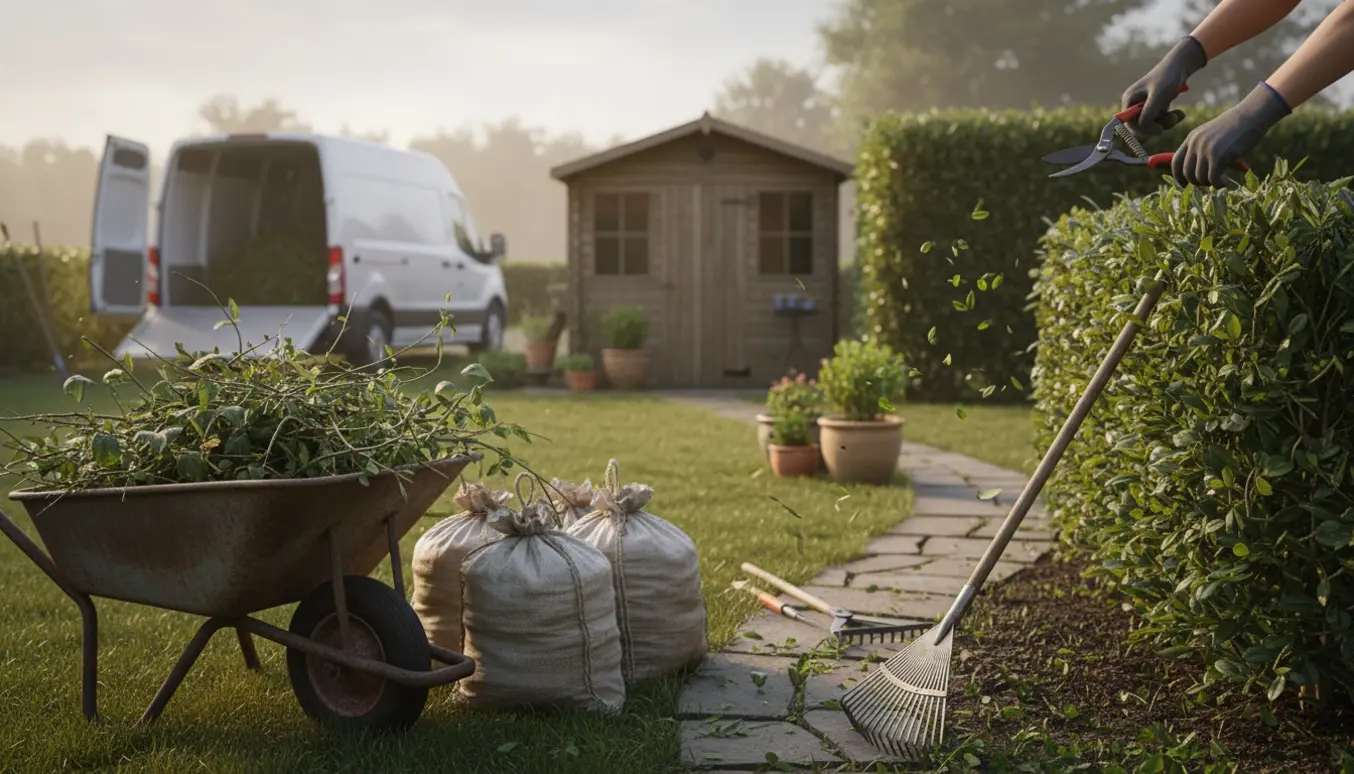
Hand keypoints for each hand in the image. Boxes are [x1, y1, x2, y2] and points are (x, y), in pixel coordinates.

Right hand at [1122, 36, 1208, 137]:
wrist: (1182, 64)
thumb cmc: (1168, 77)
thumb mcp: (1158, 97)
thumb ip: (1148, 115)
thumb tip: (1143, 131)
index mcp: (1129, 100)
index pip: (1130, 124)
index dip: (1143, 129)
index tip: (1159, 129)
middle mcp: (1134, 104)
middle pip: (1141, 126)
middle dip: (1158, 125)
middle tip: (1173, 119)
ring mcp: (1144, 105)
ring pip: (1152, 124)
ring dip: (1167, 122)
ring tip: (1180, 114)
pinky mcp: (1155, 106)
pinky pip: (1160, 119)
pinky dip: (1170, 118)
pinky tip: (1180, 113)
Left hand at [1172, 82, 1289, 186]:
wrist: (1251, 116)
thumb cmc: (1236, 128)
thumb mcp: (1212, 136)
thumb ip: (1202, 150)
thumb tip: (1196, 174)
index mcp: (1191, 138)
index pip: (1176, 161)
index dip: (1178, 176)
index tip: (1184, 185)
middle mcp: (1195, 144)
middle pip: (1187, 173)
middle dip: (1197, 182)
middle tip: (1209, 182)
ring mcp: (1205, 149)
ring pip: (1199, 177)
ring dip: (1209, 183)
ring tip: (1220, 180)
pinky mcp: (1217, 156)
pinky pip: (1212, 178)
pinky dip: (1218, 184)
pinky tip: (1225, 182)